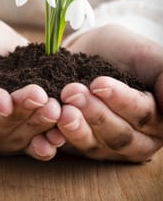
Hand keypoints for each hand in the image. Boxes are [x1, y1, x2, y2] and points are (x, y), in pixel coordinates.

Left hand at [57, 25, 162, 161]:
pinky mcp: (83, 145)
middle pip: (120, 136)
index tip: (99, 83)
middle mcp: (137, 138)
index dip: (122, 101)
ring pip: (96, 146)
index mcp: (158, 119)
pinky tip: (48, 130)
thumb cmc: (122, 51)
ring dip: (77, 128)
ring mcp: (108, 145)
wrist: (91, 51)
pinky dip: (59, 140)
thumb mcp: (146, 55)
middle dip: (96, 114)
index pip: (144, 116)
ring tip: (61, 110)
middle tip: (73, 92)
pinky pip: (72, 149)